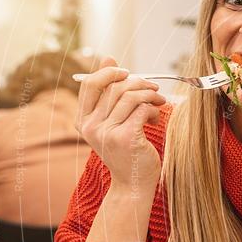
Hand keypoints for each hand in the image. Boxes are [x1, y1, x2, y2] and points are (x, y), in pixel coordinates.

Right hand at [76, 57, 165, 192]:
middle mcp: (91, 126)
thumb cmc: (126, 152)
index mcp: (83, 121)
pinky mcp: (125, 138)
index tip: (127, 72)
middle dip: (138, 82)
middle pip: (114, 87)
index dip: (109, 72)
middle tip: (153, 88)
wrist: (133, 184)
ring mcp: (106, 132)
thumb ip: (109, 94)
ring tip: (159, 103)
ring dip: (149, 96)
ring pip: (130, 96)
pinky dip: (152, 109)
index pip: (90, 84)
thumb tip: (108, 57)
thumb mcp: (113, 122)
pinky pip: (141, 109)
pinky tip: (155, 117)